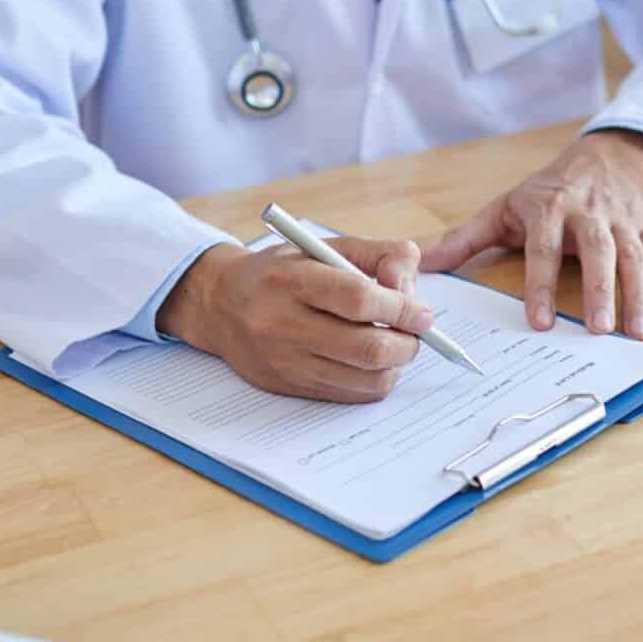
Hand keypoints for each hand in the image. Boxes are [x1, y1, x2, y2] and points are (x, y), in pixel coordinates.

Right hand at [157, 237, 434, 402]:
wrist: (219, 304)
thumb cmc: (282, 271)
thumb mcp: (324, 246)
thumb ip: (377, 254)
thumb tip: (412, 290)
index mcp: (290, 280)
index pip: (358, 299)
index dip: (401, 308)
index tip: (423, 313)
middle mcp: (282, 324)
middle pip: (366, 347)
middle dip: (406, 343)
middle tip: (417, 333)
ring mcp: (283, 361)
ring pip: (362, 379)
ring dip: (395, 366)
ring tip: (397, 346)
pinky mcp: (286, 387)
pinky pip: (347, 395)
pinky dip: (373, 382)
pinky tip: (373, 363)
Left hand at [420, 130, 642, 338]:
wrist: (601, 159)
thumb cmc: (545, 193)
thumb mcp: (503, 209)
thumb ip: (465, 239)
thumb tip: (424, 266)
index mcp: (548, 208)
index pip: (544, 248)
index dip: (541, 285)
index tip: (540, 322)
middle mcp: (588, 211)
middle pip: (598, 249)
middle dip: (600, 289)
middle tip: (598, 330)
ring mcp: (621, 218)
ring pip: (633, 255)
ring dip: (637, 293)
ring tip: (636, 331)